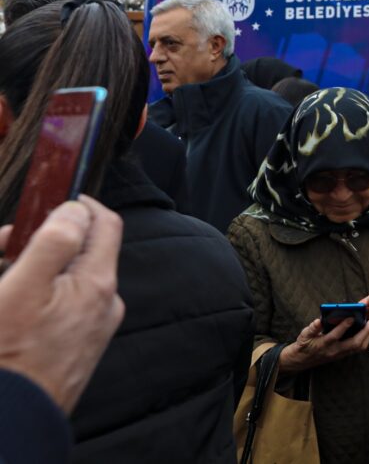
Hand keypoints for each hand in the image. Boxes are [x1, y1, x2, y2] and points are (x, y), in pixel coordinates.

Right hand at [0, 197, 124, 412]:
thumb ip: (54, 241)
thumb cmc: (10, 356)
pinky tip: (13, 305)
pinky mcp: (77, 346)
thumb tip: (75, 209)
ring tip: (4, 276)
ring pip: (69, 279)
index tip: (48, 203)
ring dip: (39, 268)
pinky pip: (64, 306)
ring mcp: (92, 327)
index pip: (105, 224)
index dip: (78, 206)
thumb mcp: (23, 287)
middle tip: (6, 245)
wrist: (12, 418)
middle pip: (83, 251)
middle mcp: (105, 304)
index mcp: (99, 283)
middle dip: (46, 240)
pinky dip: (41, 296)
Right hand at [278, 315, 368, 372]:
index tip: (352, 317)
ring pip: (357, 348)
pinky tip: (367, 333)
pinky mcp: (342, 355)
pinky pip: (356, 349)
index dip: (344, 326)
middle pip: (353, 344)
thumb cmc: (303, 346)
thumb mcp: (304, 335)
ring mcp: (339, 354)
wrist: (301, 361)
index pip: (335, 335)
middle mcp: (334, 351)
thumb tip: (319, 320)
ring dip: (367, 337)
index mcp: (323, 344)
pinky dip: (364, 340)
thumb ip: (312, 328)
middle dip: (364, 332)